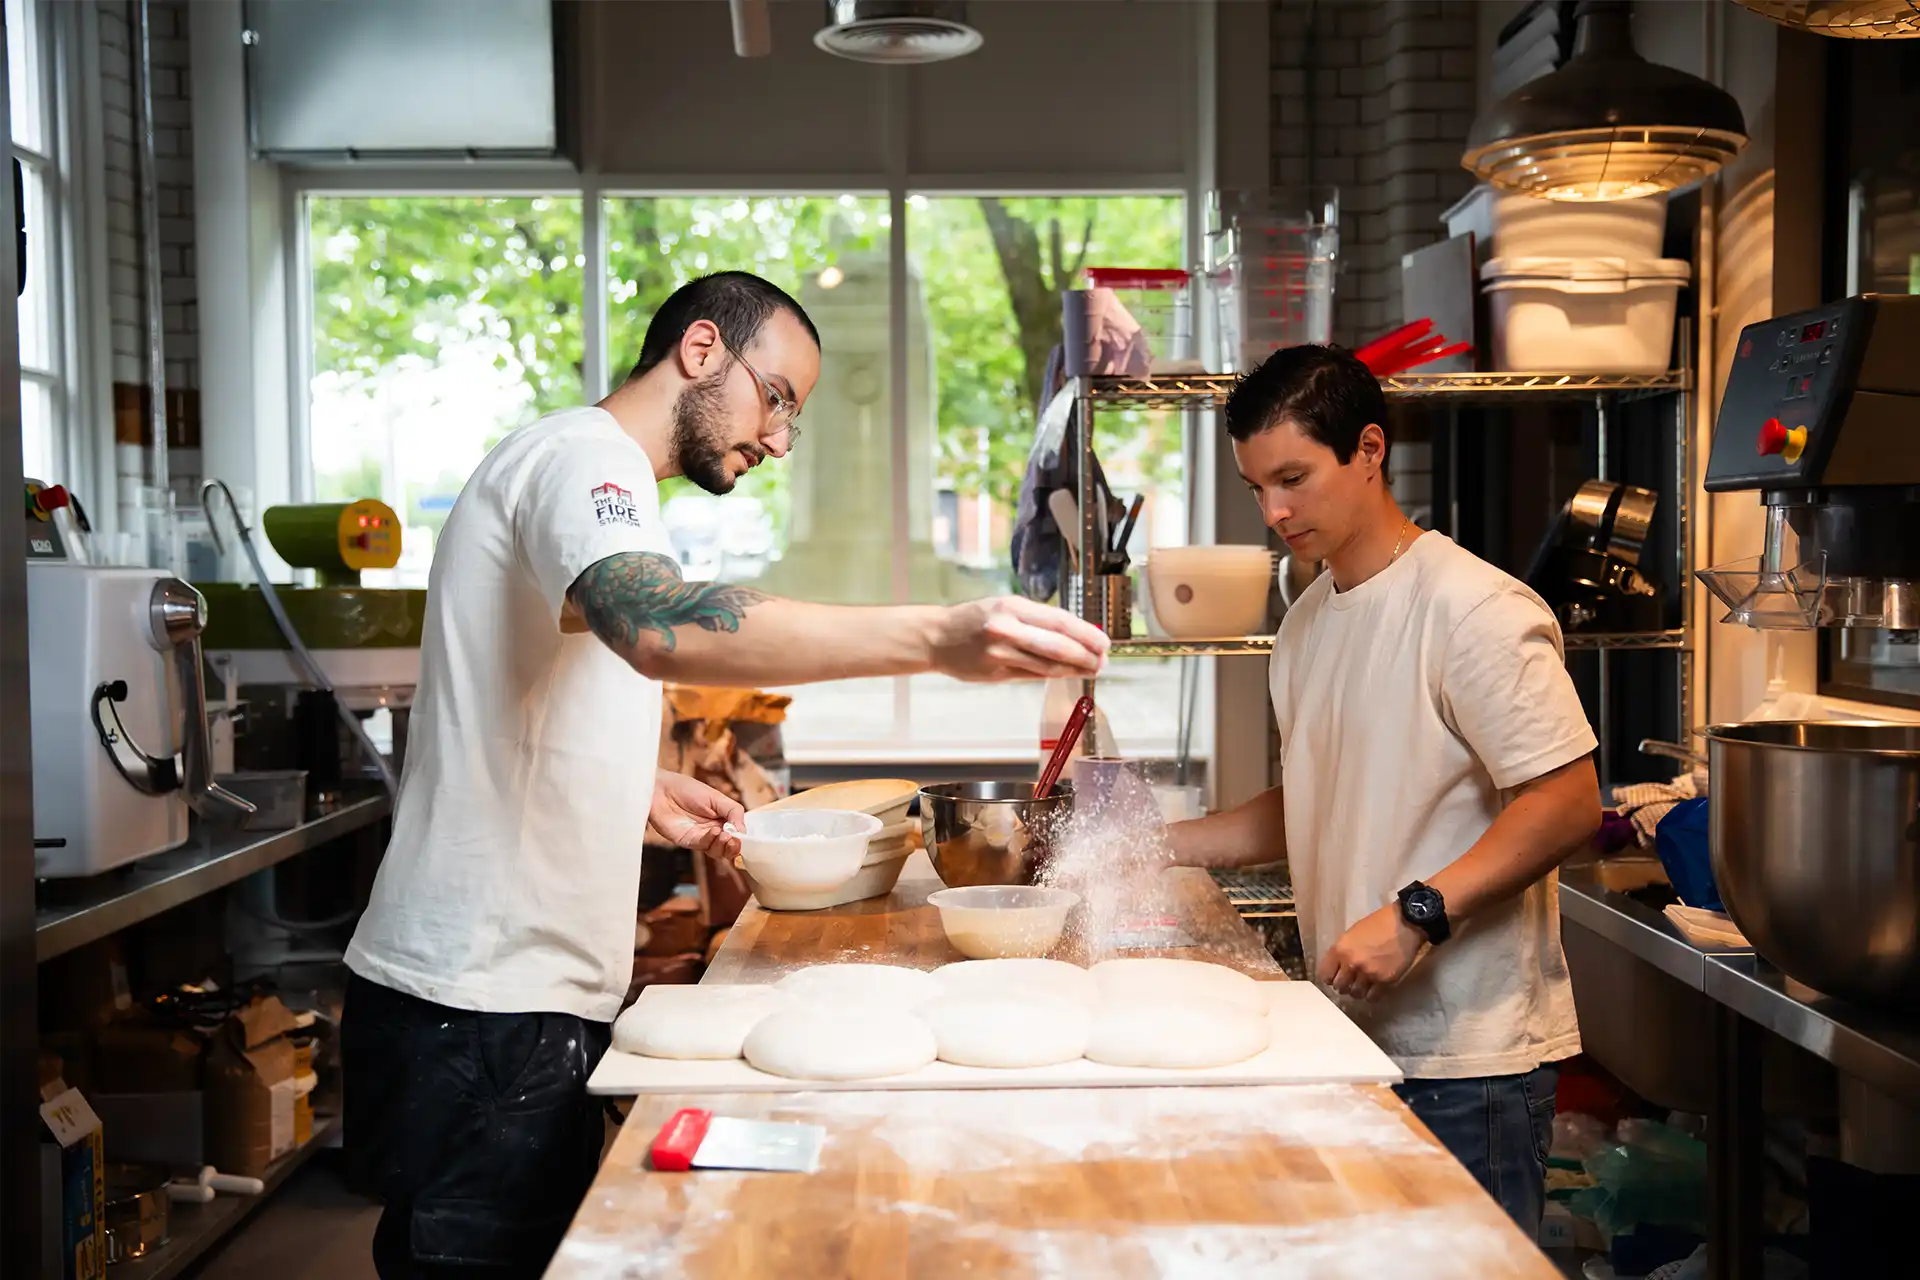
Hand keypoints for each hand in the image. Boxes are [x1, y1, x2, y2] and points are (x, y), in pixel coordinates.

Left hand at [651, 772, 744, 860]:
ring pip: (717, 851)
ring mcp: (701, 837)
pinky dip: (711, 841)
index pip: (737, 835)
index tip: (744, 836)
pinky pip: (703, 846)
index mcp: (723, 820)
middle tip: (734, 839)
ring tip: (725, 835)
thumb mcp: (717, 797)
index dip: (742, 839)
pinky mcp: (688, 841)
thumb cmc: (687, 789)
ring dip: (724, 846)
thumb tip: (743, 831)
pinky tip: (714, 831)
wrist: (662, 790)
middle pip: (729, 848)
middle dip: (735, 847)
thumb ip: (733, 812)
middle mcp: (714, 831)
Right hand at [930, 596, 1109, 681]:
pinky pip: (1033, 675)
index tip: (1104, 642)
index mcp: (1012, 606)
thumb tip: (1076, 633)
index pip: (1060, 621)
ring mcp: (1001, 653)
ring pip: (1048, 665)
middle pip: (1058, 646)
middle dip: (1086, 655)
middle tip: (1103, 661)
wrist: (937, 637)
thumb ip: (1036, 620)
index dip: (1086, 633)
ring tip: (1092, 669)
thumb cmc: (974, 619)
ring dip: (1075, 669)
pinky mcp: (996, 673)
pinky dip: (1054, 675)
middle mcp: (1007, 629)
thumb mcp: (1004, 607)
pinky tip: (1068, 674)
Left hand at [1317, 903, 1426, 1001]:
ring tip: (1362, 984)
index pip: (1325, 975)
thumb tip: (1338, 968)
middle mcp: (1352, 964)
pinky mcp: (1385, 981)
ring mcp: (1369, 974)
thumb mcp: (1352, 934)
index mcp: (1340, 949)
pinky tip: (1373, 988)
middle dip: (1343, 985)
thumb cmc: (1378, 924)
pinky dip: (1371, 995)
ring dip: (1357, 991)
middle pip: (1339, 987)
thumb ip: (1342, 952)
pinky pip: (1372, 997)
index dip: (1329, 977)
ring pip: (1355, 994)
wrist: (1404, 924)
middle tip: (1350, 981)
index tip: (1335, 976)